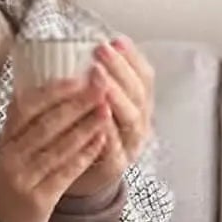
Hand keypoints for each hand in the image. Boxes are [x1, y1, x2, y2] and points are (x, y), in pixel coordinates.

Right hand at [0, 75, 115, 221]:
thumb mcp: (13, 148)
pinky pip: (65, 172)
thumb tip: (57, 84)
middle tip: (101, 86)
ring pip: (58, 148)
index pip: (25, 108)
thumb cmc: (14, 178)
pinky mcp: (38, 199)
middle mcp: (10, 156)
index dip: (53, 91)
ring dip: (85, 126)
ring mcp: (23, 178)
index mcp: (5, 139)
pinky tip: (102, 140)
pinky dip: (85, 155)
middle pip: (45, 125)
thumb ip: (30, 122)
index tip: (79, 76)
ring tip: (106, 109)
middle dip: (76, 104)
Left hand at [60, 37, 155, 198]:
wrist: (83, 180)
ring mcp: (130, 145)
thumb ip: (94, 83)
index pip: (145, 77)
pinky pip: (114, 146)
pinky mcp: (115, 165)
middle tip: (102, 51)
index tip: (115, 40)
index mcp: (139, 105)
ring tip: (99, 78)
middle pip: (139, 93)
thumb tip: (76, 46)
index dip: (132, 58)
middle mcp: (140, 123)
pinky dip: (107, 130)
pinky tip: (97, 114)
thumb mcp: (96, 106)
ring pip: (132, 117)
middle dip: (121, 69)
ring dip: (117, 95)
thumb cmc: (86, 136)